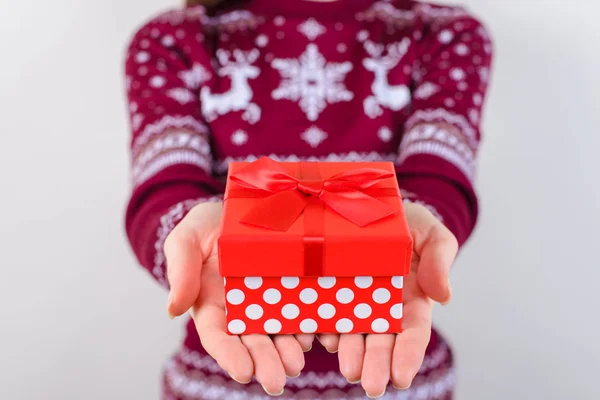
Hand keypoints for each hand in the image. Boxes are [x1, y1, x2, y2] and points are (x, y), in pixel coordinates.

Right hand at [164, 201, 313, 395]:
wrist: (238, 208)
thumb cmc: (206, 226)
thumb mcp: (186, 239)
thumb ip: (180, 271)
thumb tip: (173, 310)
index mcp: (212, 304)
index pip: (218, 335)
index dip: (229, 354)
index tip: (243, 372)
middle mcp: (241, 310)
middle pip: (251, 341)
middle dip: (264, 362)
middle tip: (276, 382)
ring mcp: (268, 301)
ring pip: (278, 332)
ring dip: (287, 350)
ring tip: (297, 364)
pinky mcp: (291, 289)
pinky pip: (302, 310)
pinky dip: (311, 326)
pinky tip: (319, 337)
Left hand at [316, 203, 457, 397]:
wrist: (371, 203)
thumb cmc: (407, 221)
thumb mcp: (431, 233)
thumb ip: (440, 259)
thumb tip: (444, 298)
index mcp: (411, 299)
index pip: (412, 332)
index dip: (408, 355)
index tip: (402, 378)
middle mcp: (381, 307)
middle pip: (381, 341)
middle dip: (377, 364)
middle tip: (371, 386)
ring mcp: (353, 301)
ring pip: (351, 333)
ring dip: (350, 353)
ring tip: (348, 370)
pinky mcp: (327, 291)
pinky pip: (322, 312)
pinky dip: (320, 328)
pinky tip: (318, 339)